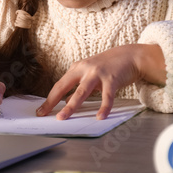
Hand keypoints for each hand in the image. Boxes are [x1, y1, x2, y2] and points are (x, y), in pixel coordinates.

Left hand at [36, 43, 164, 120]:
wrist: (131, 55)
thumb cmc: (109, 66)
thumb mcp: (90, 73)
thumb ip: (79, 85)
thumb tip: (66, 101)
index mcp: (78, 68)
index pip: (59, 85)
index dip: (49, 98)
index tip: (41, 111)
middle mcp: (85, 69)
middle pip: (65, 86)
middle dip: (53, 101)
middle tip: (44, 113)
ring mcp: (98, 73)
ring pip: (81, 91)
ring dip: (71, 105)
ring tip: (63, 117)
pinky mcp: (112, 78)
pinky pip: (107, 96)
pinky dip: (104, 107)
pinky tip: (100, 116)